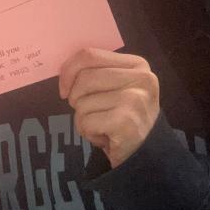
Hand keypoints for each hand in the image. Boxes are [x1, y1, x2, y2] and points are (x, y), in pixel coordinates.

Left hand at [58, 49, 159, 167]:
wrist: (144, 154)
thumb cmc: (122, 116)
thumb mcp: (115, 87)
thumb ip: (96, 72)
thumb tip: (64, 71)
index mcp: (137, 65)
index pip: (90, 55)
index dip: (68, 71)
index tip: (64, 89)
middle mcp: (141, 79)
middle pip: (85, 79)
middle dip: (76, 98)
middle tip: (88, 112)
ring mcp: (135, 100)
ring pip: (83, 102)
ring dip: (83, 118)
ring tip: (101, 125)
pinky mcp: (126, 122)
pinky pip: (86, 122)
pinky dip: (87, 132)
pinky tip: (104, 137)